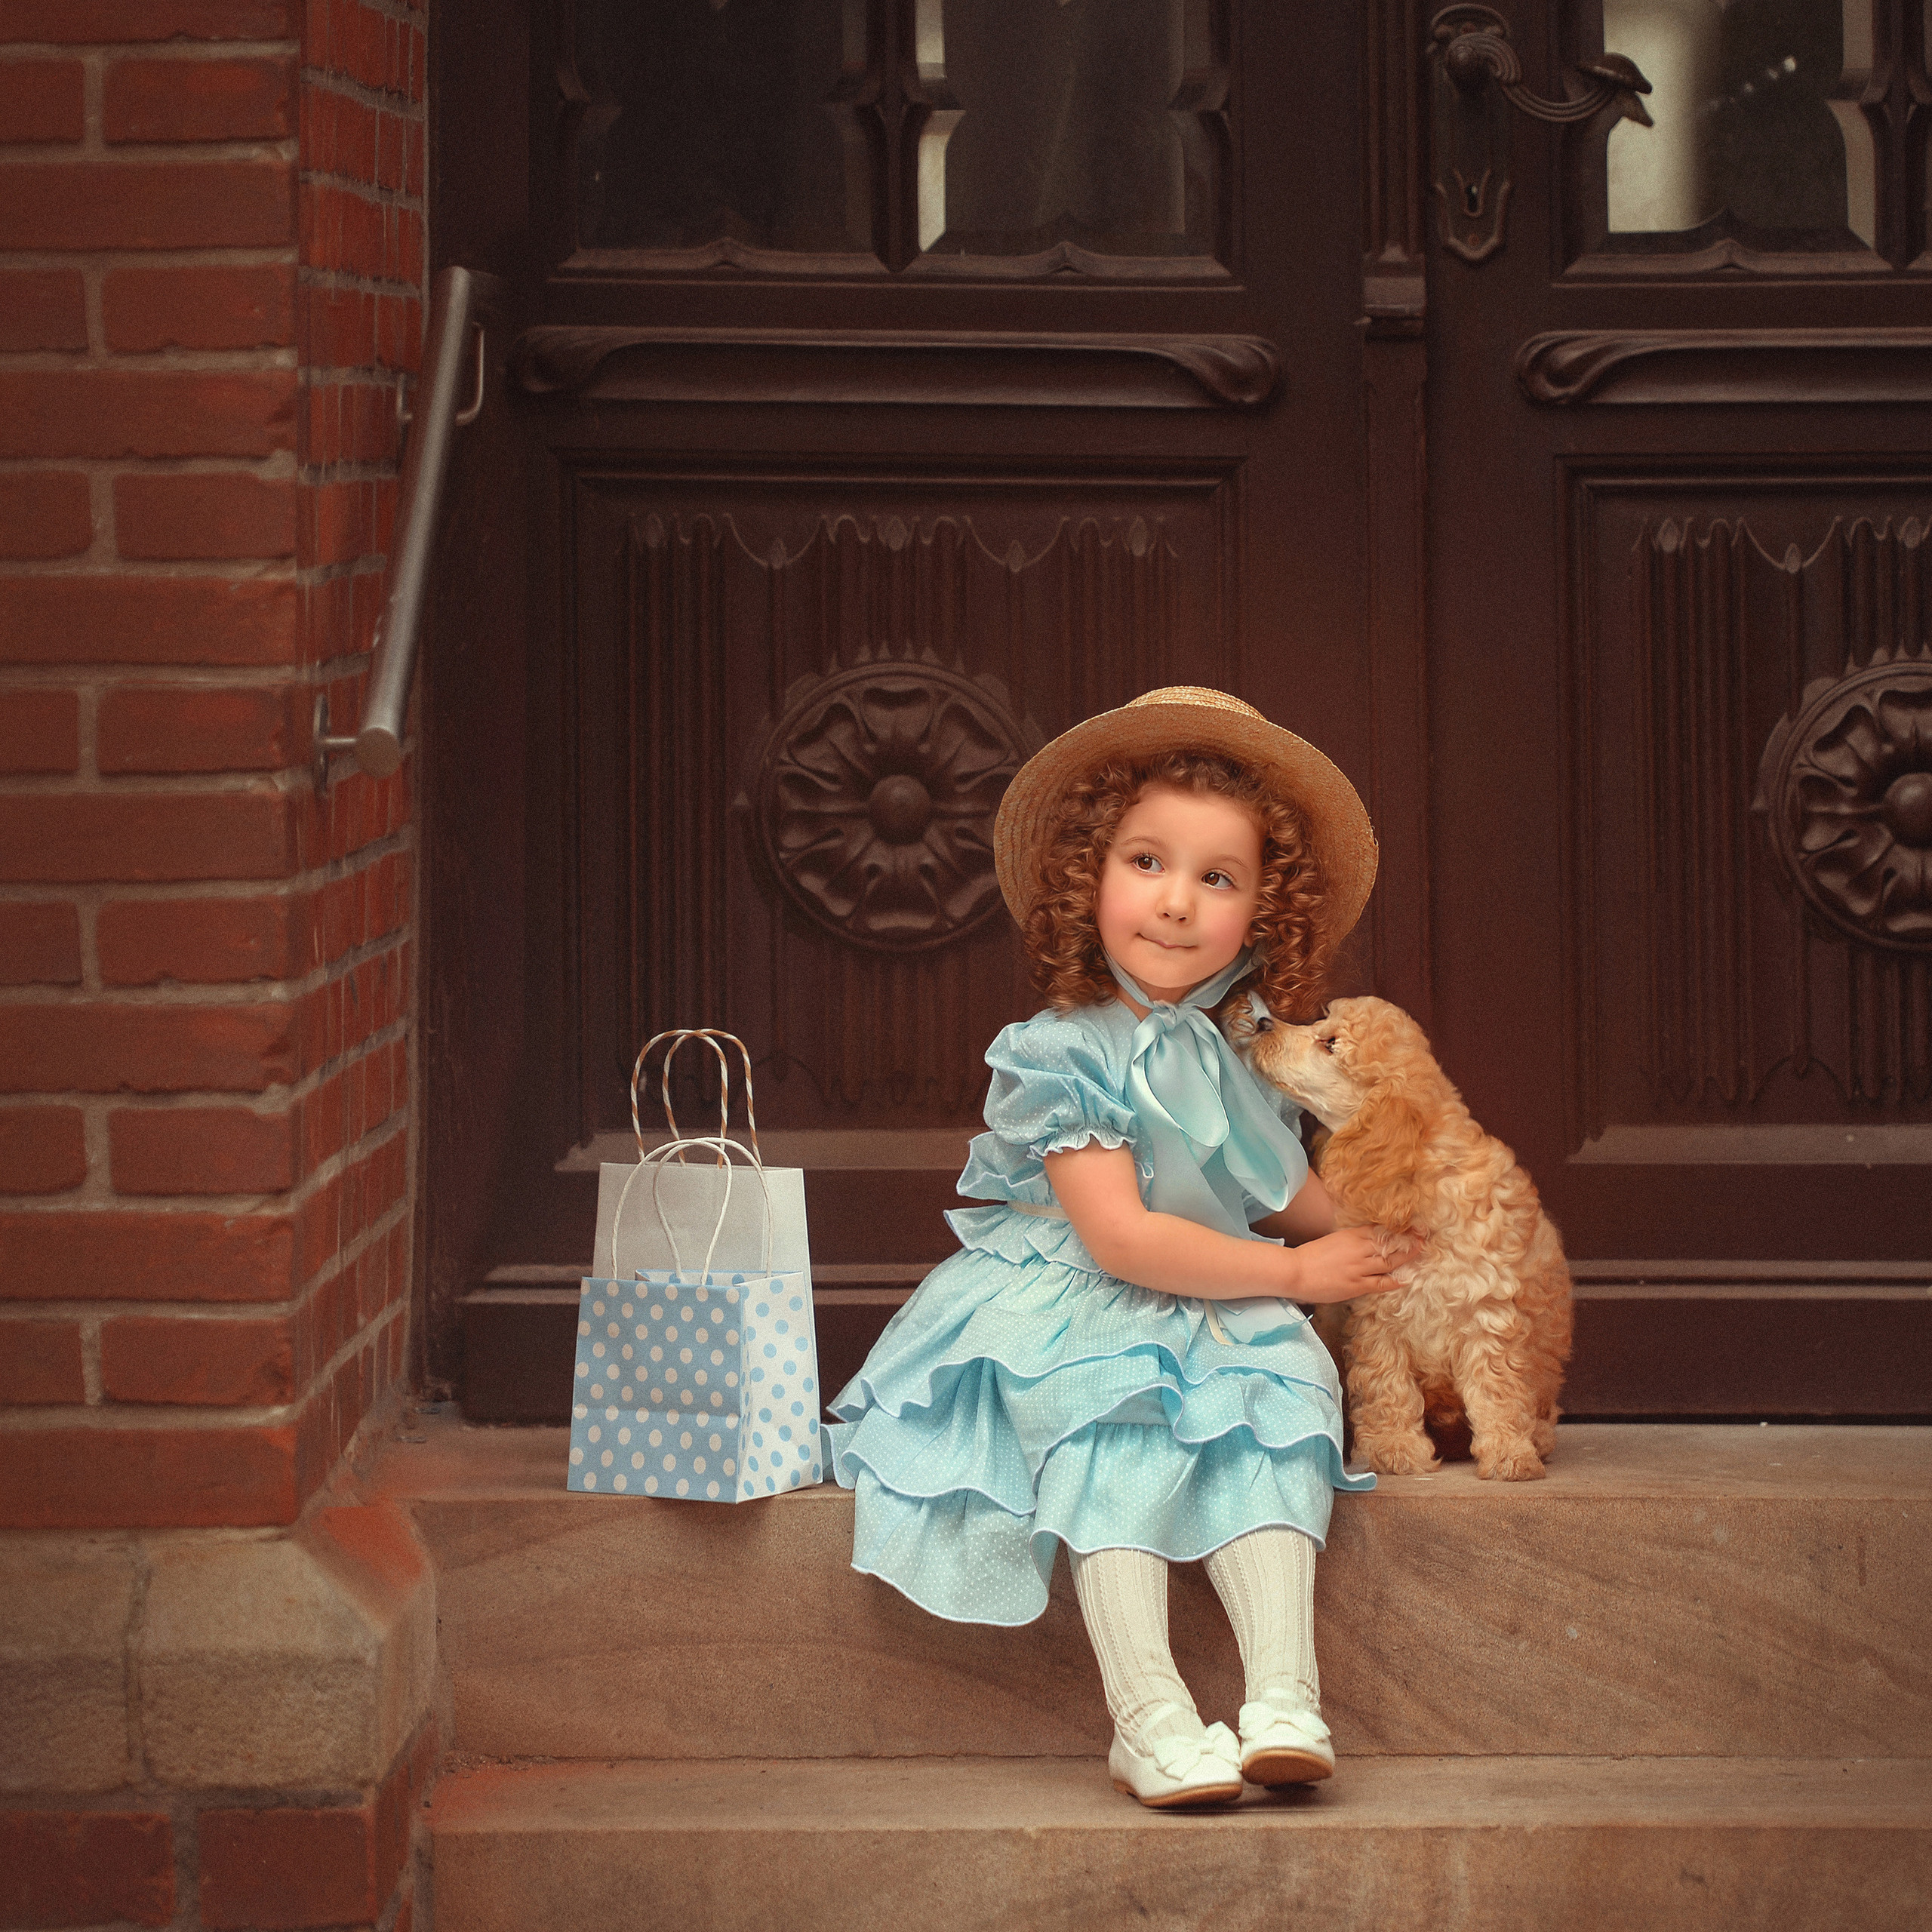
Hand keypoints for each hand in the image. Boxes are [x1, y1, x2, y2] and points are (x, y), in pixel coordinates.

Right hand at [1288, 1226, 1418, 1303]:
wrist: (1296, 1271)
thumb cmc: (1310, 1255)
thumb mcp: (1333, 1241)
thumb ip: (1350, 1241)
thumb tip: (1366, 1243)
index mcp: (1351, 1236)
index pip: (1380, 1230)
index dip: (1398, 1229)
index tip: (1412, 1227)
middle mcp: (1358, 1249)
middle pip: (1390, 1244)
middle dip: (1408, 1241)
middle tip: (1423, 1237)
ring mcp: (1359, 1268)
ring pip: (1389, 1262)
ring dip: (1407, 1257)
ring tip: (1420, 1252)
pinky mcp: (1357, 1285)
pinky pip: (1381, 1283)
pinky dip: (1395, 1280)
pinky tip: (1406, 1278)